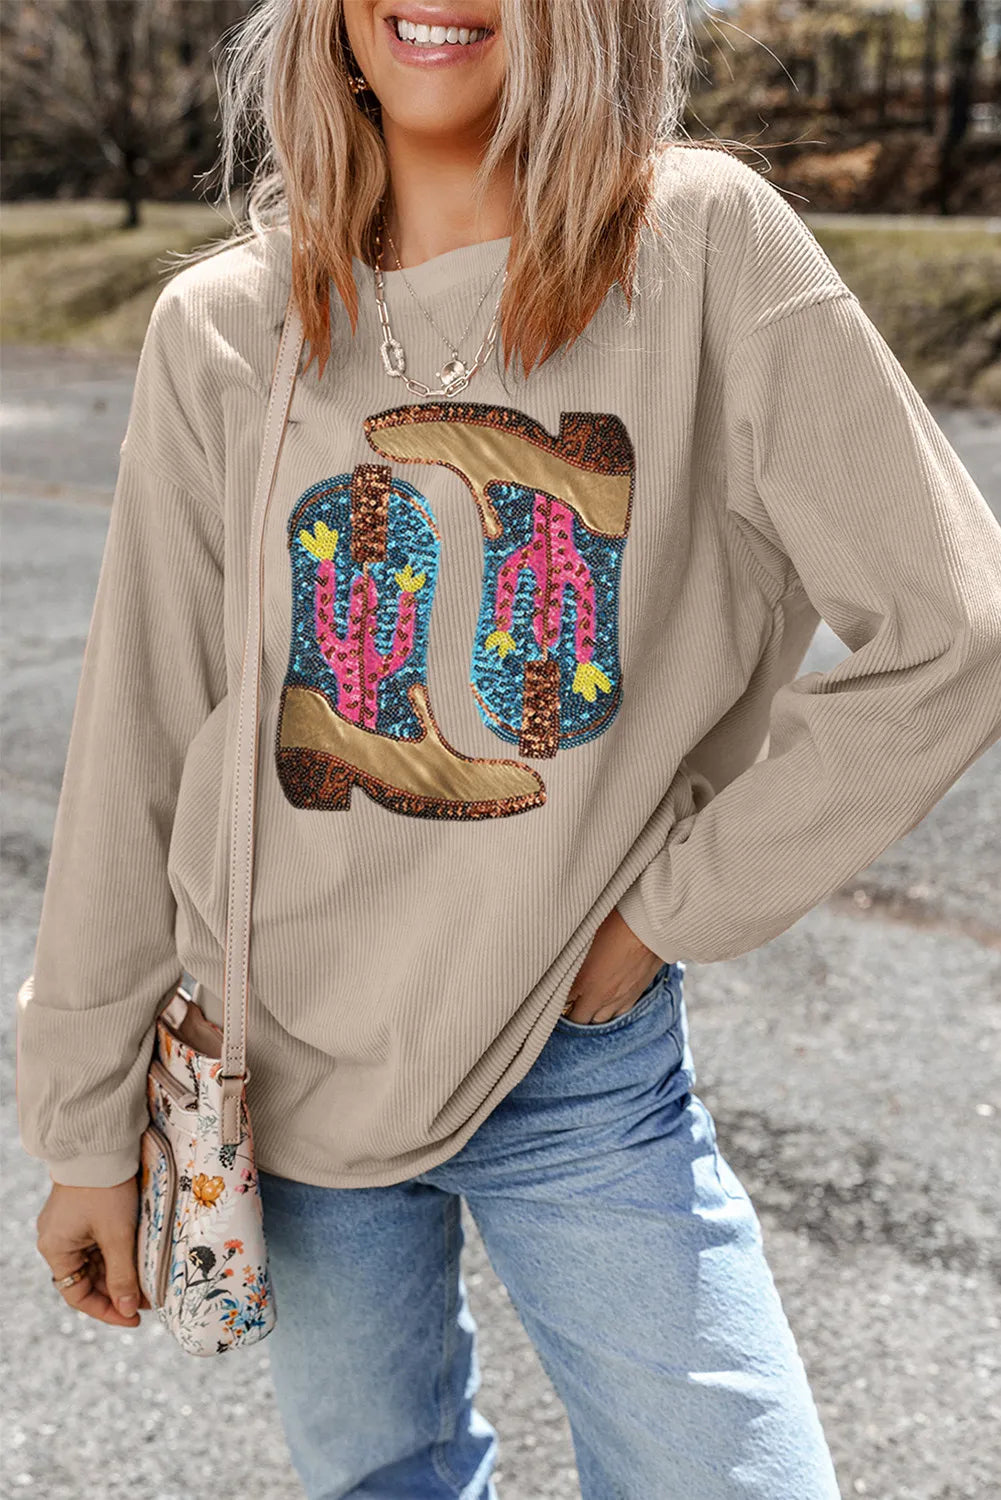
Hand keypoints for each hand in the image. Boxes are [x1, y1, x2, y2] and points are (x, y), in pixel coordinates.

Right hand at [36, 1176, 150, 1325]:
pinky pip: (99, 1242)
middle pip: (88, 1278)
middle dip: (118, 1290)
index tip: (134, 1318)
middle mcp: (57, 1240)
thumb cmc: (105, 1190)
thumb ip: (122, 1275)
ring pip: (96, 1261)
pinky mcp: (83, 1212)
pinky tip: (140, 1258)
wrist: (101, 1145)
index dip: (107, 1310)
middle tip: (149, 1299)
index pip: (78, 1295)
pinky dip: (118, 1253)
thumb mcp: (117, 1236)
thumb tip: (129, 1310)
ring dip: (121, 1272)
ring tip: (149, 1281)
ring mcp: (70, 1225)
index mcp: (56, 1250)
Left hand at [563, 907, 666, 1023]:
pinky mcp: (634, 996)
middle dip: (571, 1013)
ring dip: (590, 1014)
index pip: (560, 1003)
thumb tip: (558, 960)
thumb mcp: (584, 937)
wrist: (649, 928)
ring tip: (584, 1003)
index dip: (553, 998)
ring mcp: (618, 999)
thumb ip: (570, 956)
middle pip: (579, 1019)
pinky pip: (618, 1014)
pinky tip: (604, 1003)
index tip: (550, 993)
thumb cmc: (616, 925)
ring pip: (599, 1020)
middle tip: (565, 1002)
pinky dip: (609, 1012)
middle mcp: (599, 996)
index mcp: (583, 982)